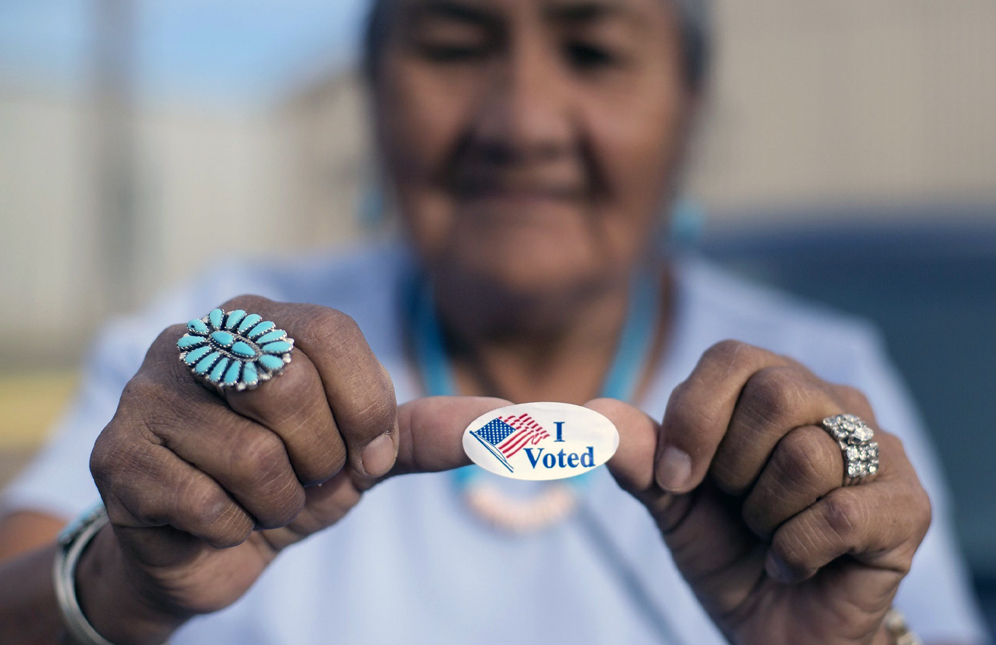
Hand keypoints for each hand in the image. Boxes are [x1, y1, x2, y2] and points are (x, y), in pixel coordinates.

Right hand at [82, 296, 502, 643]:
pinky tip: (210, 518)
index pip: (333, 332)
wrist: (205, 551)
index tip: (364, 452)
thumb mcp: (364, 454)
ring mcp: (147, 391)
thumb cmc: (288, 482)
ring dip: (276, 502)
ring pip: (250, 454)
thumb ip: (427, 431)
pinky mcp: (115, 453)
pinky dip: (229, 528)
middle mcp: (197, 337)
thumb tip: (513, 421)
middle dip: (318, 457)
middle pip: (287, 383)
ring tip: (256, 498)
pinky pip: (204, 501)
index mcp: (263, 318)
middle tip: (303, 476)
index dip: (364, 406)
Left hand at [596, 340, 930, 644]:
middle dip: (733, 467)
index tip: (673, 480)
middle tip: (736, 508)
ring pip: (808, 457)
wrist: (777, 630)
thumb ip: (640, 457)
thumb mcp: (672, 504)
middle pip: (776, 393)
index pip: (731, 358)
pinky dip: (796, 552)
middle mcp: (834, 404)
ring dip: (766, 517)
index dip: (693, 417)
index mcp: (775, 386)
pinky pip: (840, 514)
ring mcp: (881, 451)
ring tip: (770, 536)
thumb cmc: (729, 552)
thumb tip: (596, 413)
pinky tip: (793, 564)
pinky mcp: (908, 506)